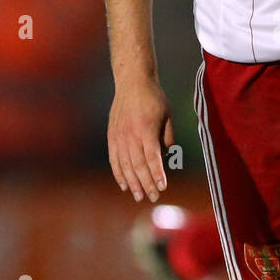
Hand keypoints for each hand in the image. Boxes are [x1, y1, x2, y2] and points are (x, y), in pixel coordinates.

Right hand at [107, 77, 174, 201]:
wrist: (132, 82)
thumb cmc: (154, 98)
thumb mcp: (168, 115)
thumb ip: (168, 137)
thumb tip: (166, 158)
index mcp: (146, 129)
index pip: (152, 158)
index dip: (157, 174)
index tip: (162, 187)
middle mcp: (130, 135)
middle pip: (138, 165)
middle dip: (146, 184)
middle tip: (153, 197)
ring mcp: (119, 136)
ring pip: (125, 165)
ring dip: (132, 183)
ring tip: (138, 196)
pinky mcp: (112, 136)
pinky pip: (114, 159)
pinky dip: (119, 174)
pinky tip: (124, 185)